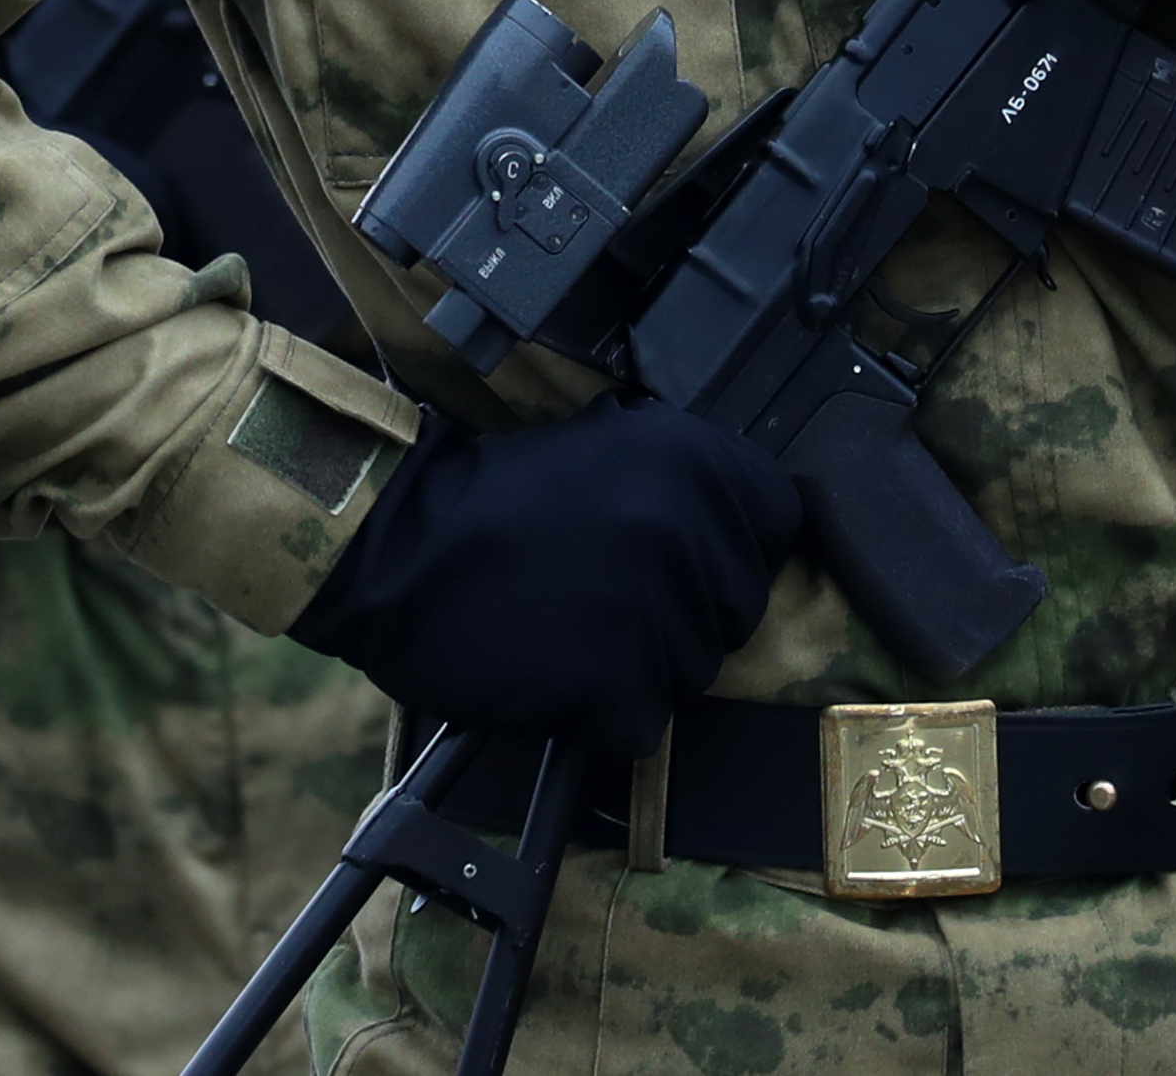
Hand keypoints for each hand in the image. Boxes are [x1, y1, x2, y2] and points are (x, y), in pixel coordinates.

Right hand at [286, 396, 799, 752]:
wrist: (396, 553)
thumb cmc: (491, 507)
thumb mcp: (604, 450)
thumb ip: (683, 485)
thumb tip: (742, 533)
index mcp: (690, 455)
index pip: (779, 520)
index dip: (734, 546)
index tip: (687, 556)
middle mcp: (685, 524)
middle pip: (740, 610)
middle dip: (684, 616)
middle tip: (603, 596)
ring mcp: (654, 605)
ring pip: (693, 673)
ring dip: (639, 668)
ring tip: (568, 629)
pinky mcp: (615, 680)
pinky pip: (642, 726)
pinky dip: (600, 717)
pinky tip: (555, 676)